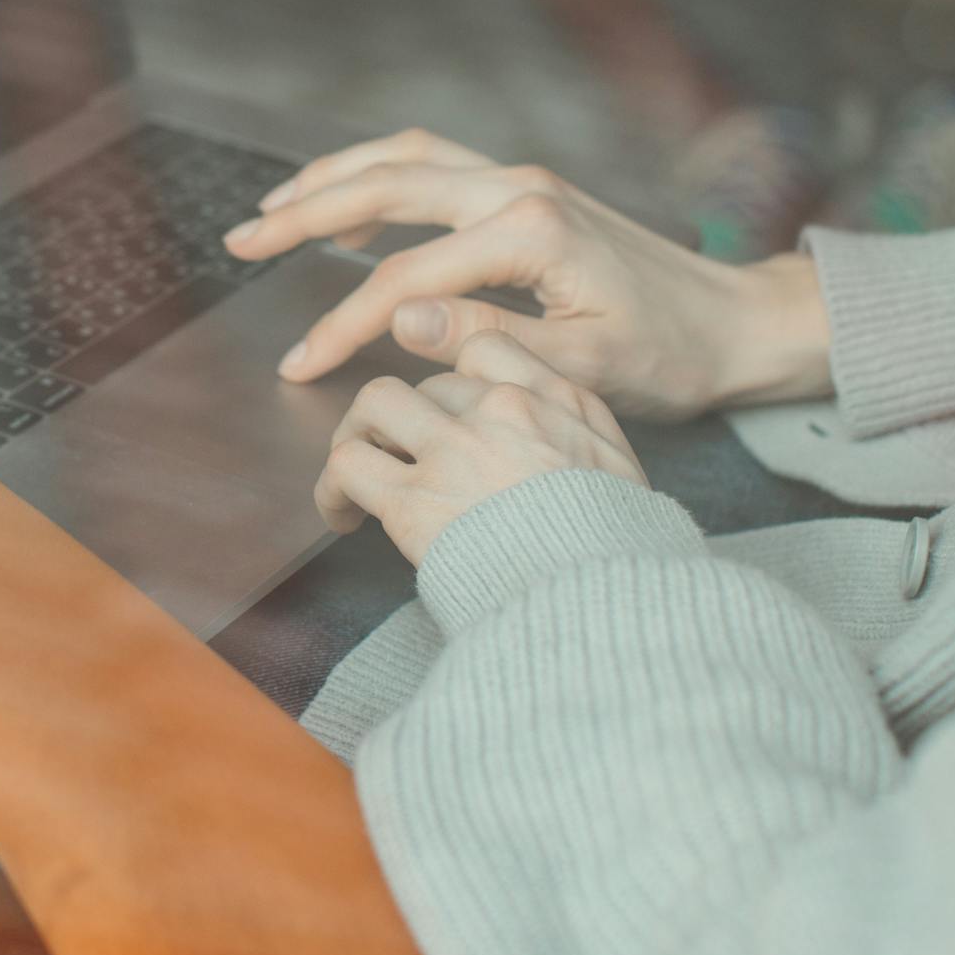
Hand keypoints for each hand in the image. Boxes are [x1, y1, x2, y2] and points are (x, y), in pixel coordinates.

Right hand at [224, 128, 830, 422]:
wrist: (737, 323)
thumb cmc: (673, 355)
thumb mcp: (585, 367)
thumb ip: (488, 343)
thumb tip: (399, 320)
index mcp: (529, 232)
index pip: (404, 281)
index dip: (343, 325)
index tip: (300, 367)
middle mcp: (518, 188)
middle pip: (386, 187)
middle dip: (304, 212)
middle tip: (240, 241)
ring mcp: (522, 180)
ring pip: (404, 160)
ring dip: (333, 178)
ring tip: (273, 208)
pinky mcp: (526, 191)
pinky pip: (433, 167)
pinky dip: (377, 175)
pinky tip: (348, 203)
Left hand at [313, 331, 646, 566]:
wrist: (601, 604)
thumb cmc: (618, 553)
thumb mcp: (621, 471)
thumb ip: (577, 432)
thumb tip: (546, 430)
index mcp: (556, 400)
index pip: (486, 350)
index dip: (456, 383)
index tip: (449, 416)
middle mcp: (501, 410)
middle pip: (427, 386)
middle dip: (410, 424)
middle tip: (403, 465)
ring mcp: (454, 450)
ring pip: (375, 404)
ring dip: (360, 438)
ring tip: (360, 477)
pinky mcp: (413, 498)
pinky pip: (347, 464)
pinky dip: (332, 488)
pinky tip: (343, 515)